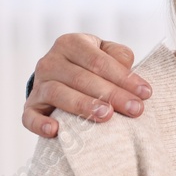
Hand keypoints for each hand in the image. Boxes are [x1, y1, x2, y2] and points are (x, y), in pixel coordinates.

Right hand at [23, 34, 150, 137]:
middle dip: (112, 95)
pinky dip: (40, 124)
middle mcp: (51, 61)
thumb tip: (127, 68)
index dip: (124, 77)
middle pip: (82, 78)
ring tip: (106, 116)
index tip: (146, 93)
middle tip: (135, 110)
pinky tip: (55, 131)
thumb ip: (119, 56)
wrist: (61, 76)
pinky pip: (30, 116)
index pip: (99, 61)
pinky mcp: (31, 106)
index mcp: (71, 44)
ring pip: (58, 94)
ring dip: (83, 106)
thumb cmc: (92, 66)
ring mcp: (39, 85)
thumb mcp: (105, 53)